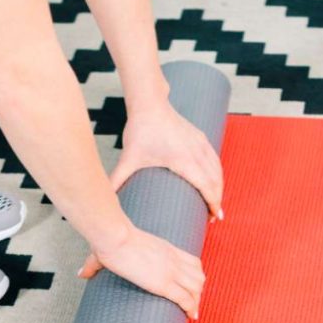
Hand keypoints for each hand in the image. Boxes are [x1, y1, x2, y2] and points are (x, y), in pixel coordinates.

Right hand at [78, 224, 203, 319]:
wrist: (115, 238)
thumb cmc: (109, 242)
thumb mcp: (107, 252)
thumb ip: (95, 264)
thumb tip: (81, 273)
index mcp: (166, 248)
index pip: (192, 262)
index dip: (195, 276)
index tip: (192, 287)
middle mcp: (173, 259)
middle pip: (199, 276)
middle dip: (199, 290)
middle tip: (193, 303)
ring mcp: (171, 271)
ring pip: (197, 287)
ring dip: (197, 300)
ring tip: (192, 311)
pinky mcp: (164, 283)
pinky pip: (186, 298)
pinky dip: (191, 308)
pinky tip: (191, 315)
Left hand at [111, 101, 224, 219]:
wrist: (149, 104)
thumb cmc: (140, 130)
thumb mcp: (129, 158)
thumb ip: (117, 179)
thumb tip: (103, 197)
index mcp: (183, 160)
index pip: (206, 185)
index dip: (213, 203)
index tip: (214, 217)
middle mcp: (196, 152)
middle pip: (215, 180)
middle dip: (217, 200)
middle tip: (213, 218)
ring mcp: (200, 143)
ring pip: (217, 170)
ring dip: (219, 187)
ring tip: (215, 203)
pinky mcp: (200, 137)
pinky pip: (214, 159)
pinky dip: (217, 173)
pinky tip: (214, 181)